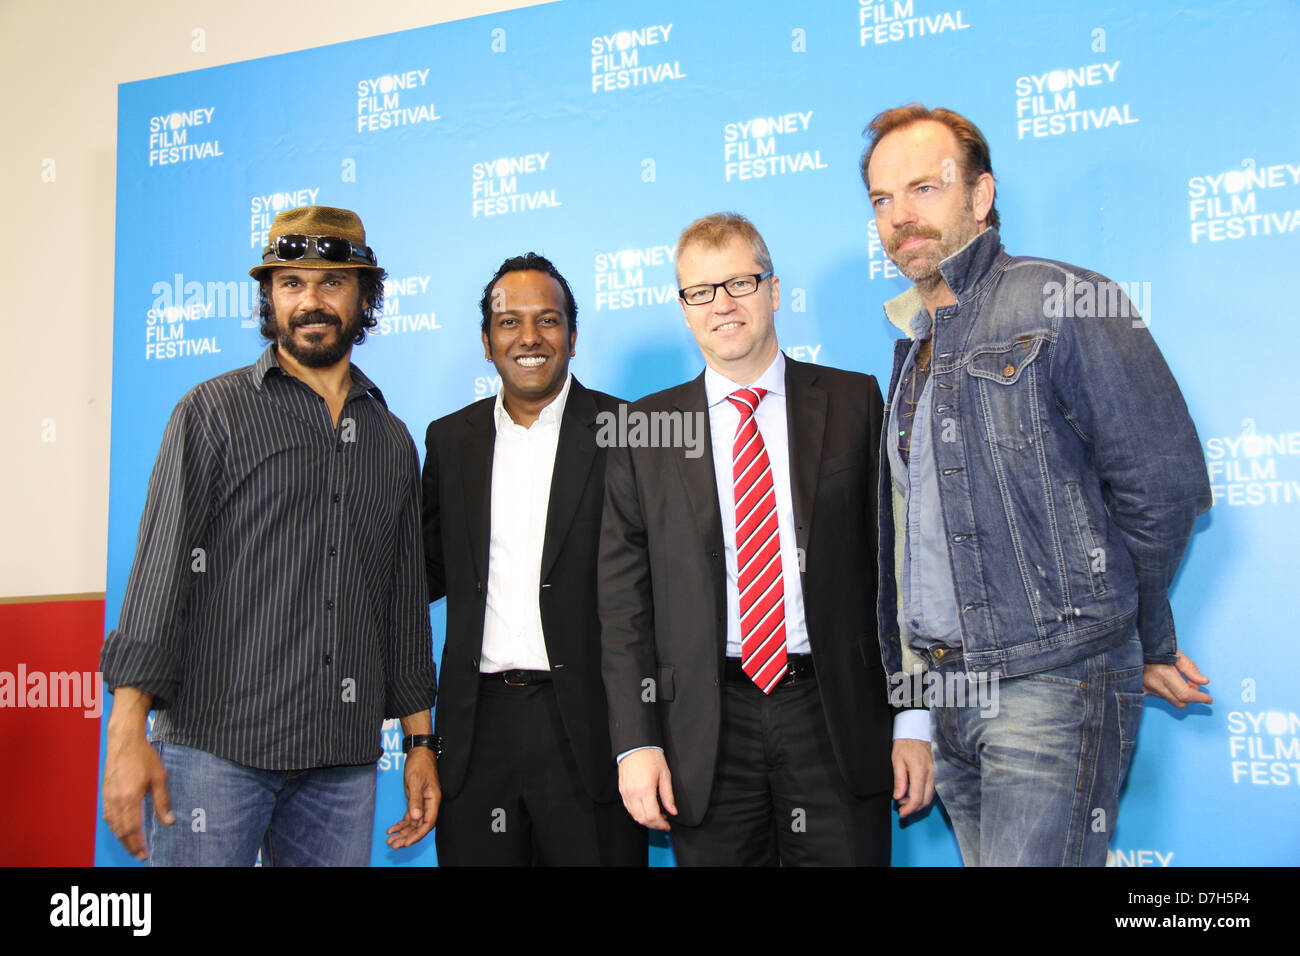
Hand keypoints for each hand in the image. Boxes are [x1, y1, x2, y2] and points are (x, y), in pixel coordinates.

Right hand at [102, 731, 172, 860]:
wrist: (124, 740)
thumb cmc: (143, 756)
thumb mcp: (159, 778)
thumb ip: (163, 801)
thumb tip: (169, 821)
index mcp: (130, 798)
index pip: (133, 828)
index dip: (138, 843)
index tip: (144, 853)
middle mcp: (115, 800)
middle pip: (121, 830)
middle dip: (129, 844)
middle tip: (138, 854)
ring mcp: (108, 796)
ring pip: (112, 824)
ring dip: (121, 837)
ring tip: (131, 845)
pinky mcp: (105, 792)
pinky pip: (108, 815)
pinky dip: (114, 826)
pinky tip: (120, 830)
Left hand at [386, 747, 440, 848]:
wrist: (418, 752)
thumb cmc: (419, 764)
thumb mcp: (416, 781)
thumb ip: (415, 800)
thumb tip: (415, 817)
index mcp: (433, 799)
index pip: (428, 823)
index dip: (418, 834)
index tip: (407, 842)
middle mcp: (428, 803)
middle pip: (419, 826)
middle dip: (407, 837)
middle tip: (394, 845)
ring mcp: (422, 803)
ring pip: (413, 823)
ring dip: (403, 832)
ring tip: (390, 840)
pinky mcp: (415, 800)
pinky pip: (409, 816)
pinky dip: (401, 824)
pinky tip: (392, 829)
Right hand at [618, 748, 675, 830]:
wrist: (635, 745)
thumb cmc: (651, 757)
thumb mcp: (665, 775)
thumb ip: (668, 795)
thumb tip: (673, 810)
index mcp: (645, 789)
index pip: (652, 816)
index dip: (661, 824)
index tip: (667, 825)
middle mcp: (633, 793)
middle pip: (642, 819)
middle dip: (654, 825)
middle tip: (663, 823)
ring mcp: (625, 793)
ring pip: (634, 815)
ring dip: (645, 820)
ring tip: (656, 817)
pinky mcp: (622, 790)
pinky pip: (628, 808)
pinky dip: (637, 813)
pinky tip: (646, 810)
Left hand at [891, 737, 934, 817]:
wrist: (916, 731)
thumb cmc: (905, 744)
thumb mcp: (897, 761)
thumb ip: (899, 780)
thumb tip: (898, 796)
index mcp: (920, 772)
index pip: (917, 798)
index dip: (909, 809)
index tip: (901, 813)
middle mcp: (930, 775)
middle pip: (926, 800)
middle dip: (914, 808)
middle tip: (901, 809)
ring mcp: (934, 774)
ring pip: (930, 796)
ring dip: (918, 803)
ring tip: (904, 800)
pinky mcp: (934, 773)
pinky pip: (931, 789)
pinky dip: (922, 796)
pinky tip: (912, 793)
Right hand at [1143, 650, 1211, 707]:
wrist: (1133, 646)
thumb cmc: (1153, 646)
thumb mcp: (1175, 652)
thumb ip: (1190, 669)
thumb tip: (1204, 682)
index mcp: (1163, 673)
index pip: (1186, 694)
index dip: (1200, 698)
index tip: (1208, 699)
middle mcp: (1154, 684)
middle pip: (1180, 702)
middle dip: (1191, 697)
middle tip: (1193, 684)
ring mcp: (1146, 688)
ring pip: (1171, 700)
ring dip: (1179, 694)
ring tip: (1179, 680)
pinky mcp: (1142, 690)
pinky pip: (1161, 697)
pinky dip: (1169, 692)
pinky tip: (1168, 682)